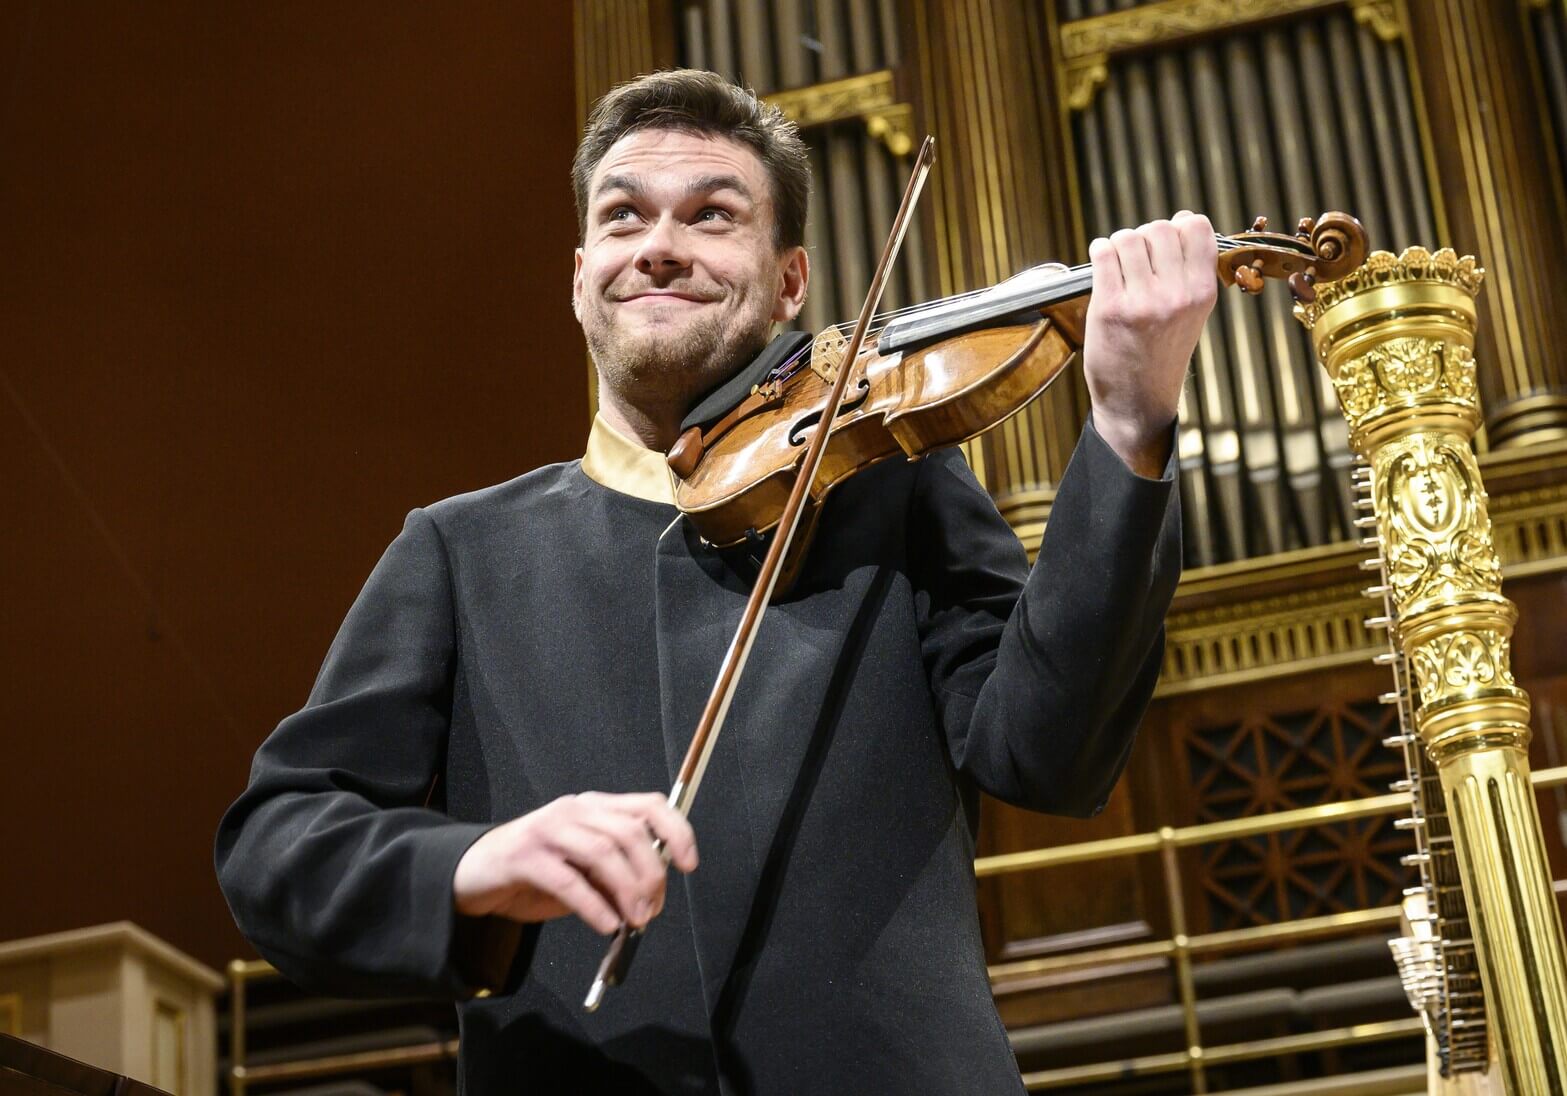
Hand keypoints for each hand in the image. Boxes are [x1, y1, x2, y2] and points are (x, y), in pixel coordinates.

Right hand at [452, 792, 697, 934]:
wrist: (476, 873)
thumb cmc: (537, 872)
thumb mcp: (583, 870)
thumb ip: (615, 876)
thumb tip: (651, 900)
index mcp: (595, 807)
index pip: (649, 805)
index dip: (676, 831)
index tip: (688, 865)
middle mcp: (575, 810)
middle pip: (629, 832)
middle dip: (650, 874)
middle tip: (652, 910)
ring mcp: (548, 829)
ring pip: (602, 852)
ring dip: (627, 891)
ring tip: (634, 921)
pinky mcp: (524, 856)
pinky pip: (568, 880)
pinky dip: (594, 906)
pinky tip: (606, 926)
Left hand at [1083, 211, 1217, 476]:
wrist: (1137, 399)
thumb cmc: (1161, 353)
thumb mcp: (1192, 313)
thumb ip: (1189, 271)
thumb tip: (1179, 221)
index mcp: (1202, 292)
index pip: (1196, 227)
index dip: (1177, 225)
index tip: (1165, 240)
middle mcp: (1177, 295)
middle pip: (1159, 228)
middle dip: (1144, 235)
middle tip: (1136, 257)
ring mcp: (1143, 301)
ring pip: (1129, 238)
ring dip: (1119, 245)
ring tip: (1118, 264)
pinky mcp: (1110, 308)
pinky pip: (1104, 254)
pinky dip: (1099, 251)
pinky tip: (1102, 263)